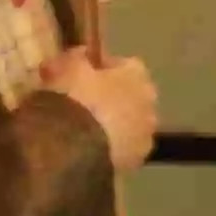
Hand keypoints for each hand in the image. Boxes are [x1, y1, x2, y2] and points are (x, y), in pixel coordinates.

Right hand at [40, 48, 156, 171]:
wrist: (76, 147)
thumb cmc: (75, 98)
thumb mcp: (66, 68)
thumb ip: (74, 57)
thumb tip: (80, 54)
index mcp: (138, 74)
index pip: (123, 64)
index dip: (100, 69)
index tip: (80, 75)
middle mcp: (149, 102)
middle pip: (129, 96)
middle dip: (110, 98)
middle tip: (81, 104)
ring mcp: (145, 134)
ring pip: (128, 124)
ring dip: (112, 125)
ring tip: (82, 131)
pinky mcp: (136, 161)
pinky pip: (122, 149)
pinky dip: (109, 148)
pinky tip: (88, 150)